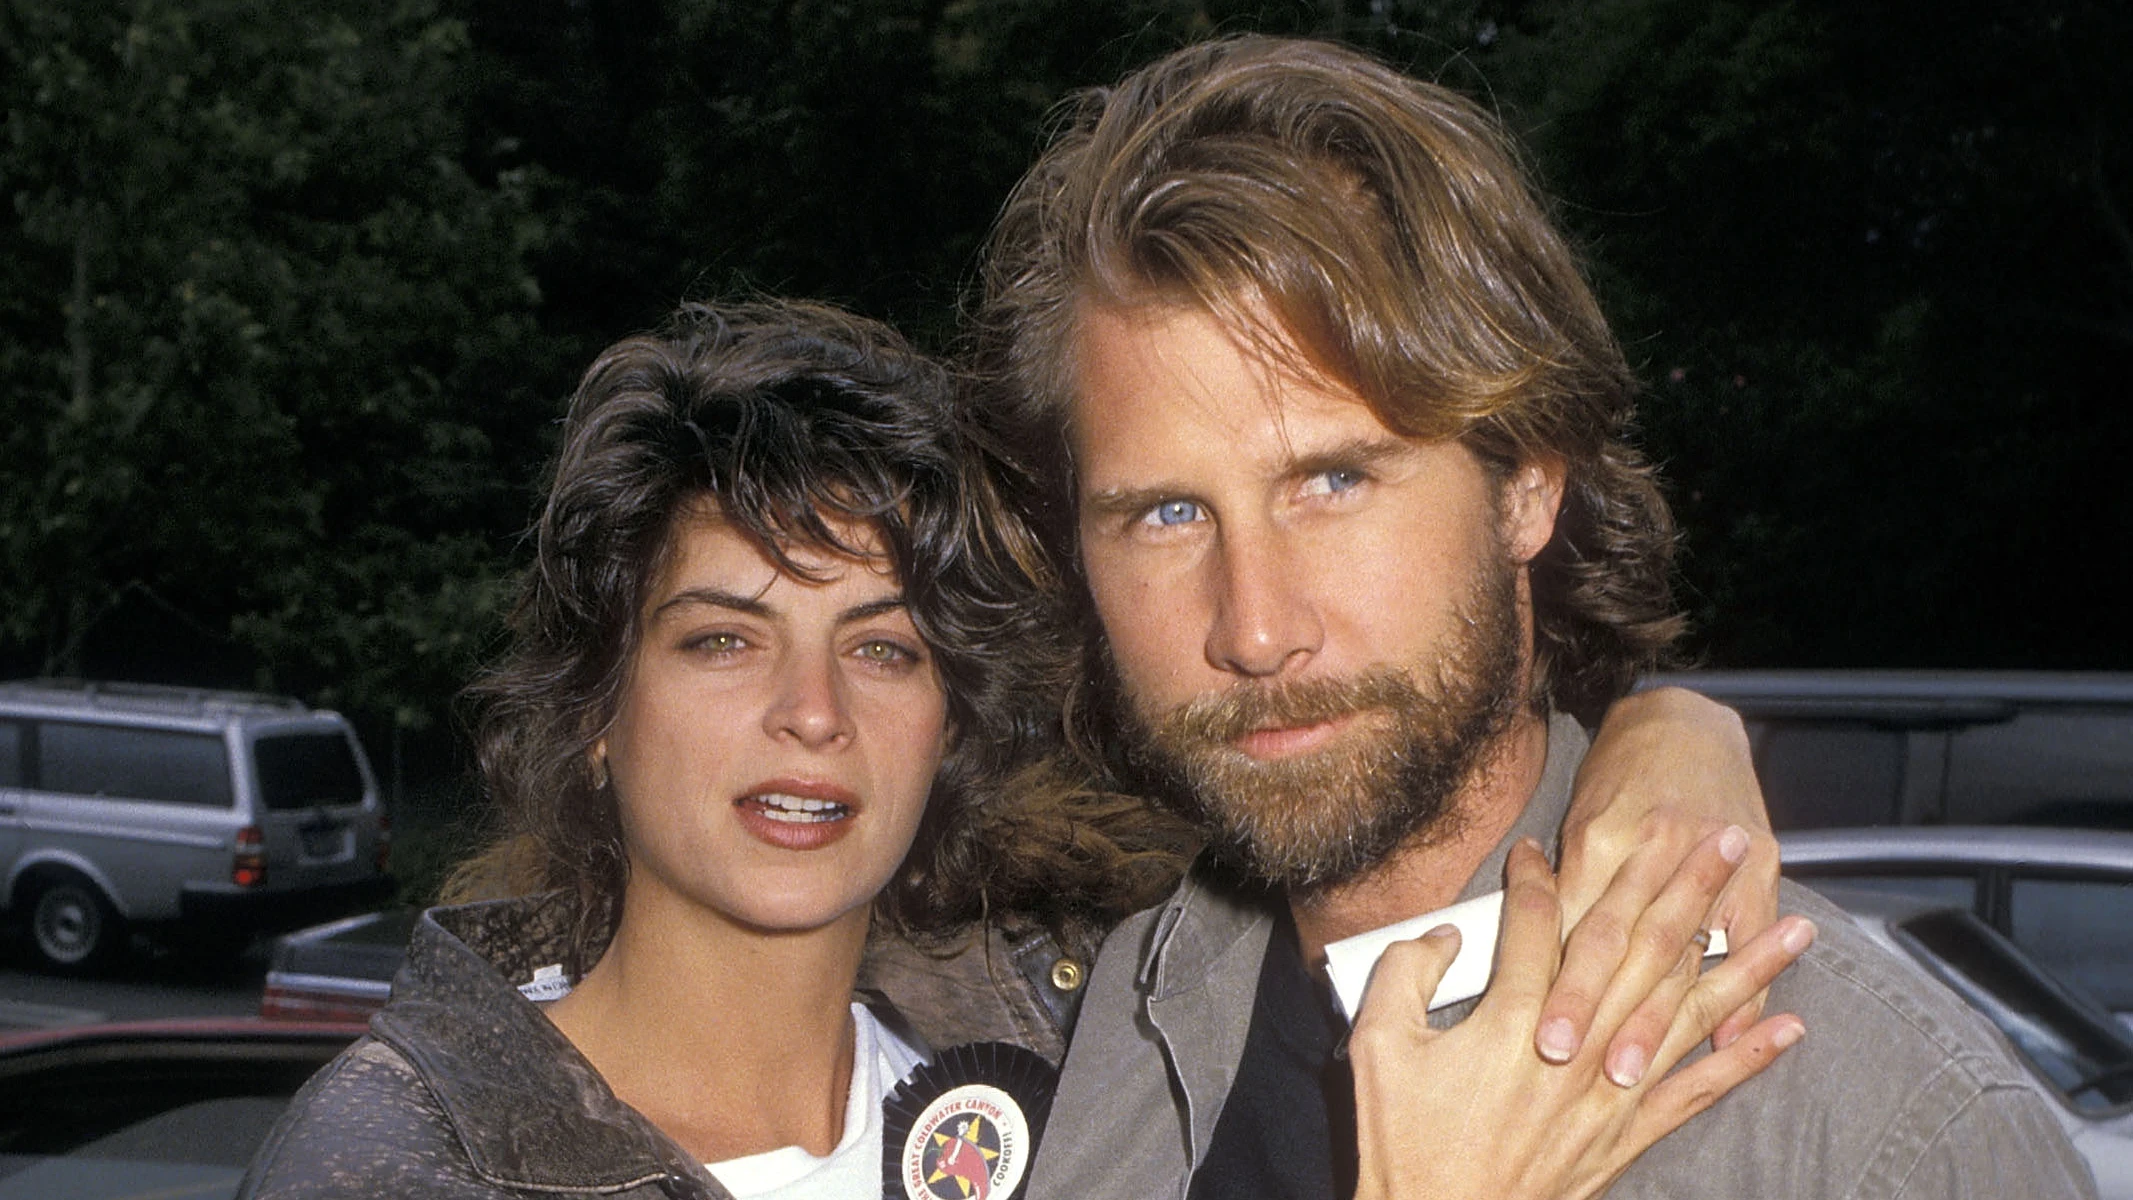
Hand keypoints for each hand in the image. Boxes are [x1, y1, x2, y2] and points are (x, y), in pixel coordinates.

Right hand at [1348, 837, 1811, 1199]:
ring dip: (1744, 963)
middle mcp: (1579, 1045)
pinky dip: (1746, 1058)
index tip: (1535, 852)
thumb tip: (1443, 936)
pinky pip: (1700, 1089)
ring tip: (1792, 926)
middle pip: (1640, 947)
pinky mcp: (1628, 1135)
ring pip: (1690, 1010)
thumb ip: (1405, 976)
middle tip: (1721, 839)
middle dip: (1684, 886)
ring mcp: (1612, 1092)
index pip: (1537, 923)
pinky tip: (1786, 1027)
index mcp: (1514, 1018)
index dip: (1533, 878)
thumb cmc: (1405, 1142)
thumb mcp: (1379, 1046)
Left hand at [1552, 686, 1780, 1067]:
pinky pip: (1746, 941)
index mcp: (1602, 837)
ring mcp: (1712, 860)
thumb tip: (1528, 949)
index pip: (1569, 918)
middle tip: (1566, 1063)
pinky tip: (1726, 1047)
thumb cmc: (1618, 776)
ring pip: (1676, 953)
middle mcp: (1655, 848)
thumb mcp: (1577, 818)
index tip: (1526, 1026)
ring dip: (1654, 1019)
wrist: (1687, 720)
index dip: (1548, 974)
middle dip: (1592, 1008)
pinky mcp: (1759, 869)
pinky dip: (1742, 998)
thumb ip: (1561, 882)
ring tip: (1630, 1072)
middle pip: (1617, 943)